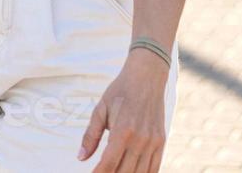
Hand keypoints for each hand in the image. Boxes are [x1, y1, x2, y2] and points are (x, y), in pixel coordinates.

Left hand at [79, 50, 169, 169]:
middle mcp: (140, 139)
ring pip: (140, 172)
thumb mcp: (100, 109)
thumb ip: (90, 135)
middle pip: (125, 171)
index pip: (109, 162)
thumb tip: (81, 158)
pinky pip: (154, 167)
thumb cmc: (119, 92)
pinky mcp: (161, 142)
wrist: (146, 77)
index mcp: (123, 130)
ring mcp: (153, 142)